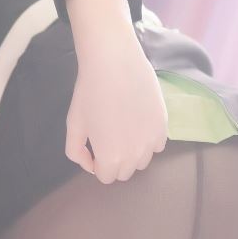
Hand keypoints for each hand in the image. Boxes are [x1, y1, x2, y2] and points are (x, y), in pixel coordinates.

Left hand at [64, 0, 167, 182]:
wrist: (114, 61)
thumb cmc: (89, 92)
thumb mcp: (74, 124)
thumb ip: (76, 152)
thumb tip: (90, 164)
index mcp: (110, 157)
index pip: (106, 177)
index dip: (98, 163)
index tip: (95, 146)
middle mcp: (134, 155)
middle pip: (125, 172)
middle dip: (115, 160)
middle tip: (108, 136)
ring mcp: (152, 141)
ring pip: (142, 160)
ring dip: (133, 151)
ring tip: (124, 128)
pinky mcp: (164, 126)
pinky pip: (157, 146)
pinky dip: (148, 139)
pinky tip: (138, 121)